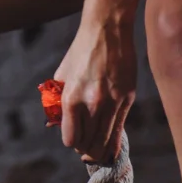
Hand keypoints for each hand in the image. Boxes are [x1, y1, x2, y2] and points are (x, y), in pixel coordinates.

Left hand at [52, 15, 136, 164]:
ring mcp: (113, 103)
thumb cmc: (80, 52)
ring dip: (99, 149)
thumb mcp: (62, 75)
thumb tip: (53, 123)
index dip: (70, 141)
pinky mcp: (128, 100)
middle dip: (84, 149)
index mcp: (72, 97)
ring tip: (95, 150)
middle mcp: (92, 104)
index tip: (71, 139)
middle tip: (83, 150)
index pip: (70, 137)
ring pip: (106, 142)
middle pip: (89, 144)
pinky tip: (110, 148)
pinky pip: (120, 131)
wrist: (107, 32)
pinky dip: (114, 143)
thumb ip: (57, 101)